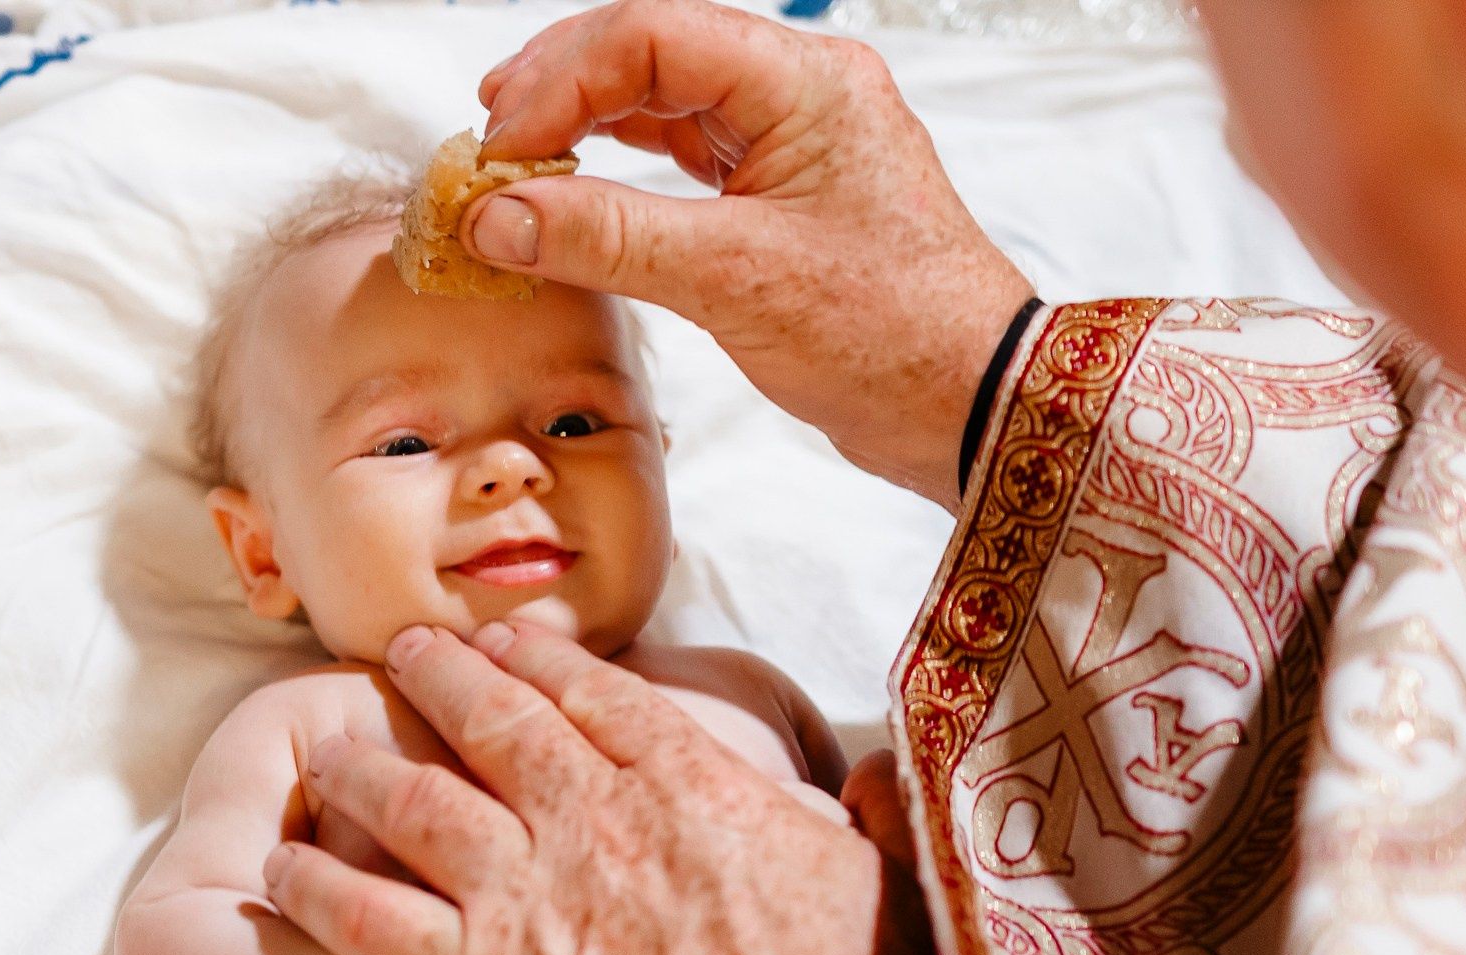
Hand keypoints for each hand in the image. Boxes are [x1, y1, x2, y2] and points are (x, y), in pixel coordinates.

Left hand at [261, 622, 934, 954]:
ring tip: (327, 746)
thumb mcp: (881, 885)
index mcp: (690, 784)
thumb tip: (880, 771)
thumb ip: (865, 818)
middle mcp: (593, 816)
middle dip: (444, 679)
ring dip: (367, 765)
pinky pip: (371, 919)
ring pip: (418, 800)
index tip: (507, 641)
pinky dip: (318, 888)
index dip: (542, 663)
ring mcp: (527, 893)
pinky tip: (279, 867)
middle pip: (497, 723)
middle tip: (408, 652)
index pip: (600, 697)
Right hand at [465, 0, 1033, 508]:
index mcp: (806, 82)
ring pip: (669, 106)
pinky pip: (690, 161)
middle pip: (655, 54)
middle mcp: (804, 95)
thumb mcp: (734, 280)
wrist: (974, 406)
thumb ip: (608, 237)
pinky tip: (580, 196)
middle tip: (491, 143)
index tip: (500, 145)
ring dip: (590, 129)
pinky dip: (627, 176)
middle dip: (564, 92)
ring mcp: (797, 146)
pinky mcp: (788, 201)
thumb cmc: (893, 334)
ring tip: (520, 165)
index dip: (561, 81)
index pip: (653, 34)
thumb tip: (498, 216)